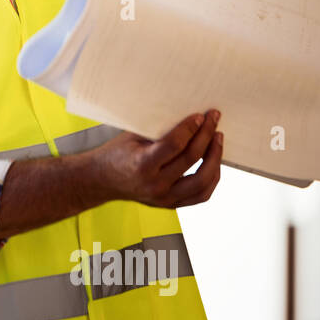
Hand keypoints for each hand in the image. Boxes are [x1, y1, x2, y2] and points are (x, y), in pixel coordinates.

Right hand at [86, 111, 223, 208]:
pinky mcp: (172, 204)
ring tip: (217, 140)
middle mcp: (155, 185)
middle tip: (213, 120)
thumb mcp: (133, 137)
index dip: (191, 128)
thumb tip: (188, 116)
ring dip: (215, 158)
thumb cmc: (117, 154)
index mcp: (143, 165)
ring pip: (203, 181)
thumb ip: (159, 131)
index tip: (200, 115)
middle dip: (207, 136)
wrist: (102, 180)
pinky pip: (201, 194)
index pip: (175, 145)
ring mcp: (165, 198)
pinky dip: (212, 177)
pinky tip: (214, 162)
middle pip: (191, 160)